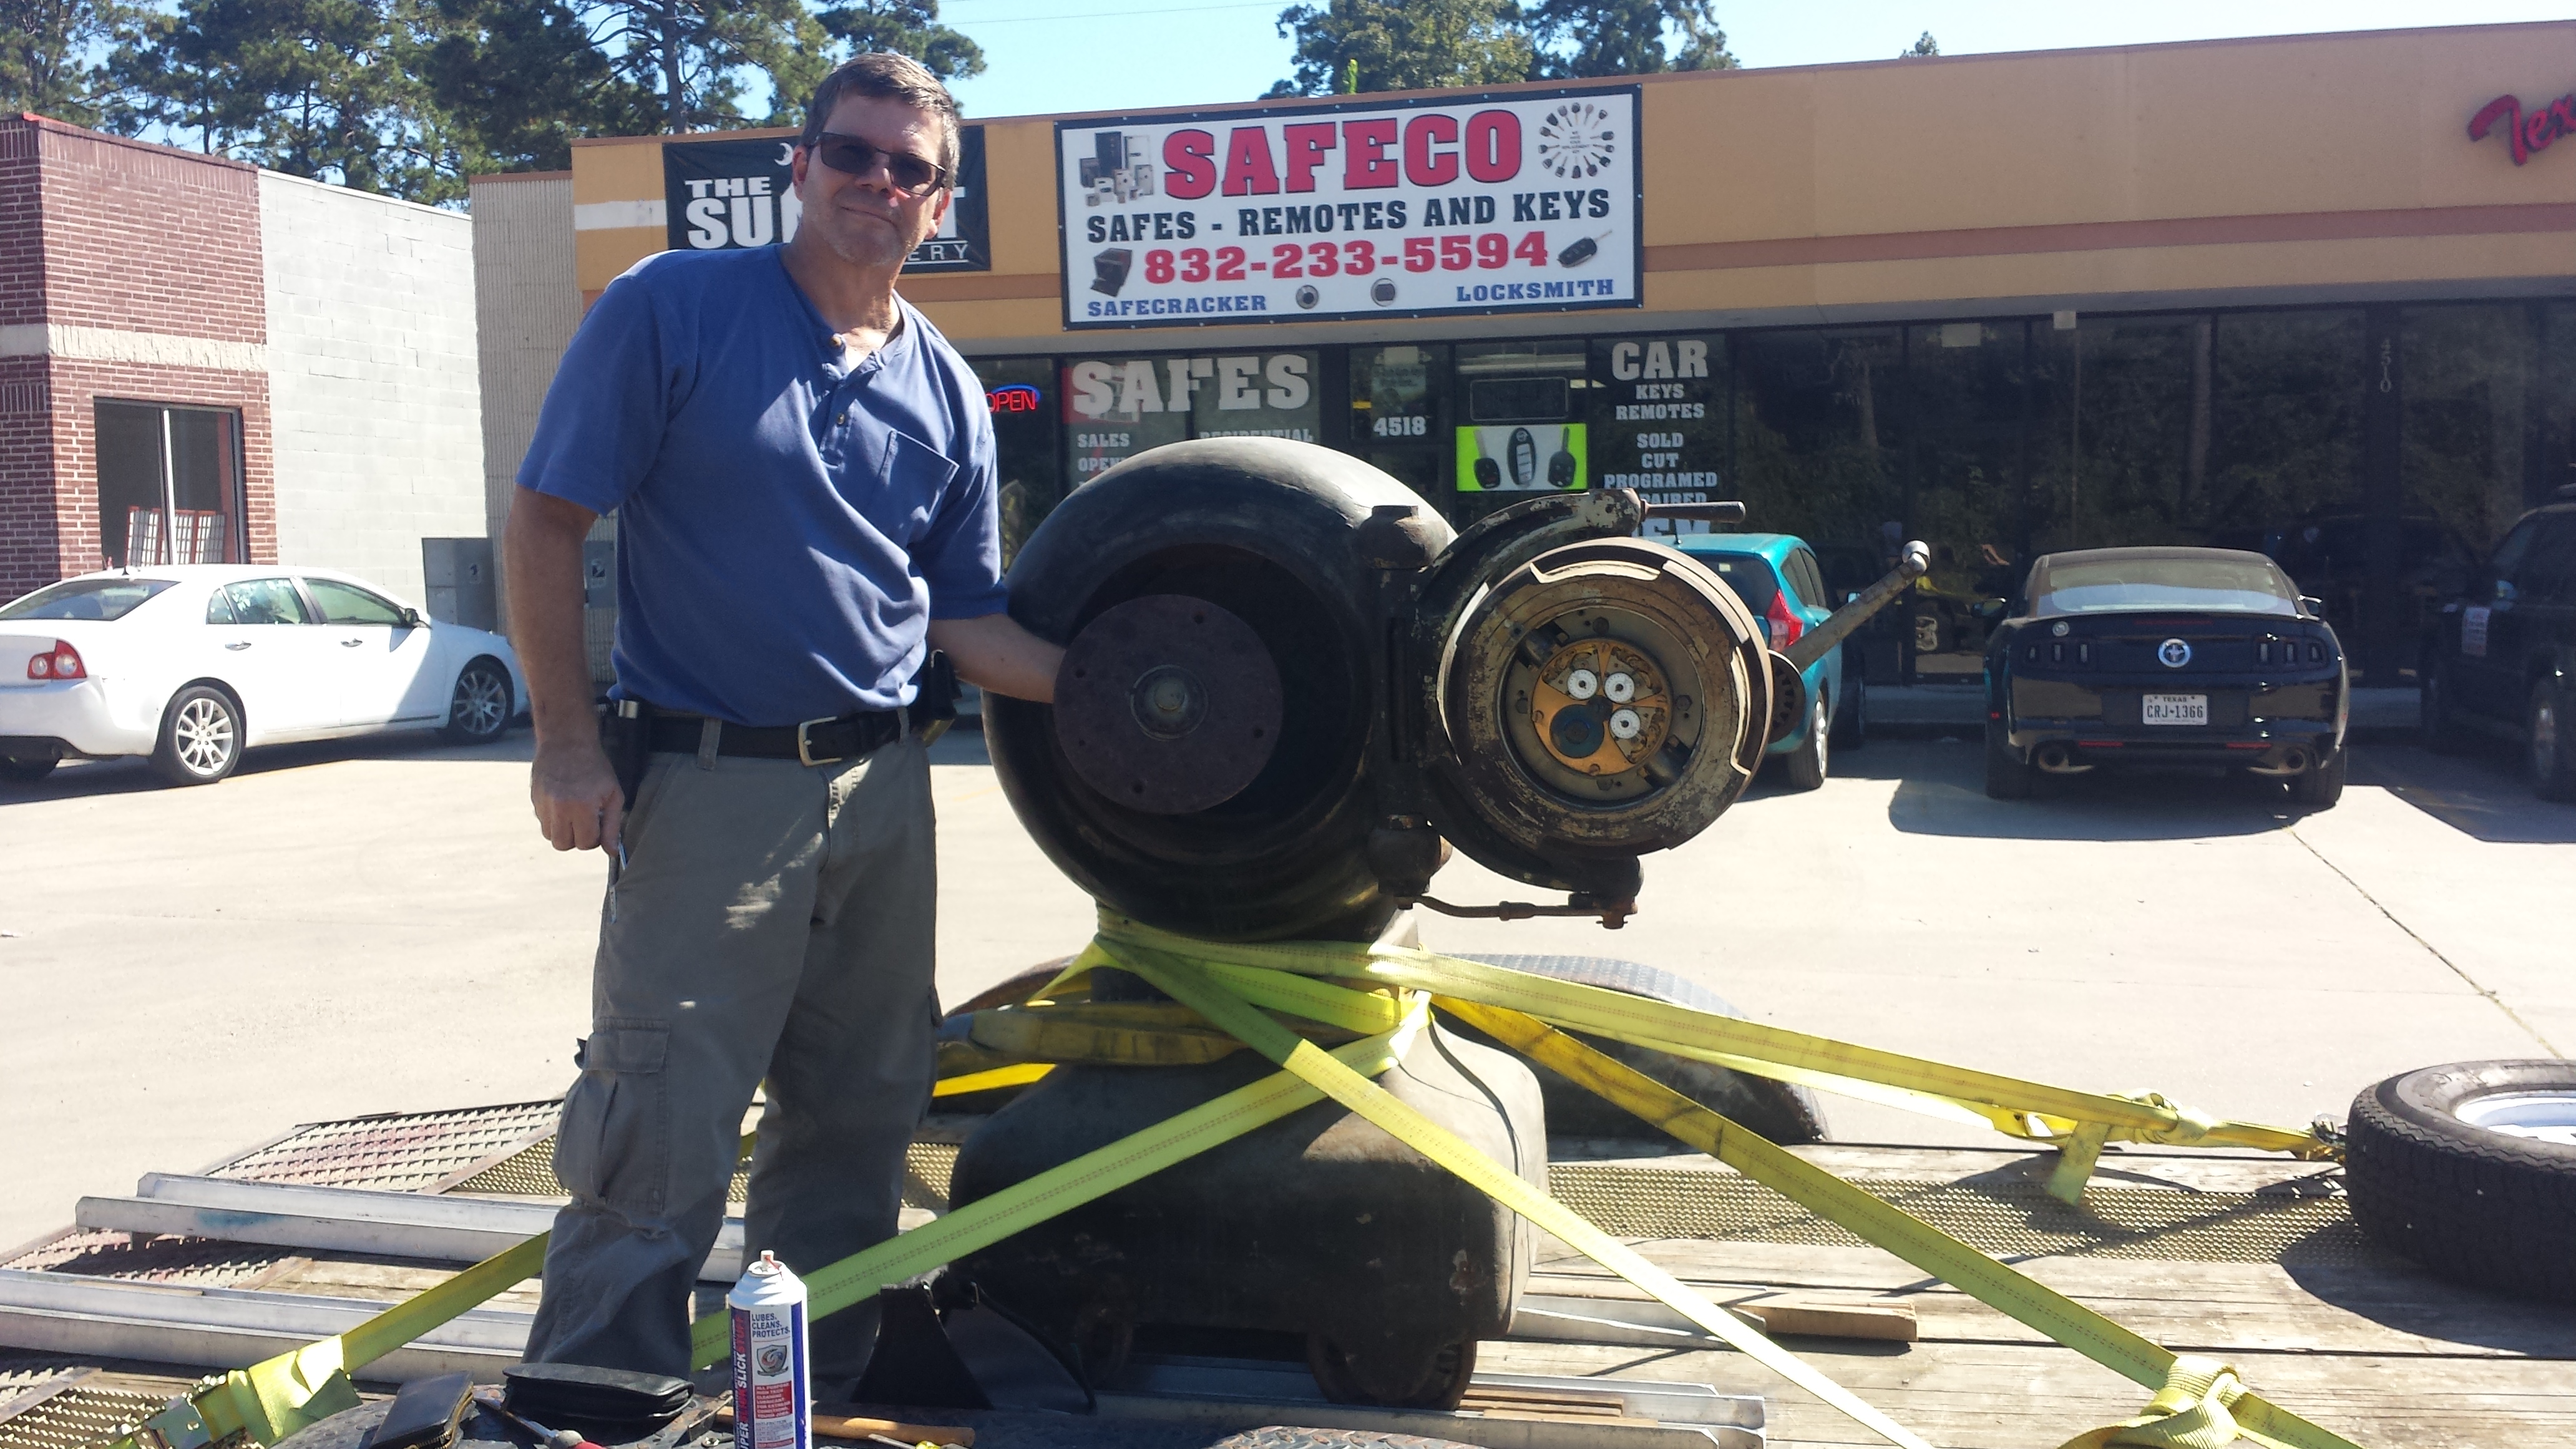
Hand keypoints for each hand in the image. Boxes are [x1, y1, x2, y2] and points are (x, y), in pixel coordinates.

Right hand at [531, 737, 623, 851]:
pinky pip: (542, 821)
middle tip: (585, 821)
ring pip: (550, 836)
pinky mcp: (533, 799)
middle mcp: (559, 807)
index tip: (597, 824)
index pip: (585, 843)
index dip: (594, 838)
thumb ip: (612, 826)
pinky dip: (552, 819)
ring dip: (562, 830)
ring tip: (573, 813)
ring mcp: (543, 803)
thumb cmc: (594, 767)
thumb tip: (613, 851)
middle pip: (563, 845)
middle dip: (576, 838)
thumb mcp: (613, 794)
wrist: (567, 741)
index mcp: (582, 806)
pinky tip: (562, 803)